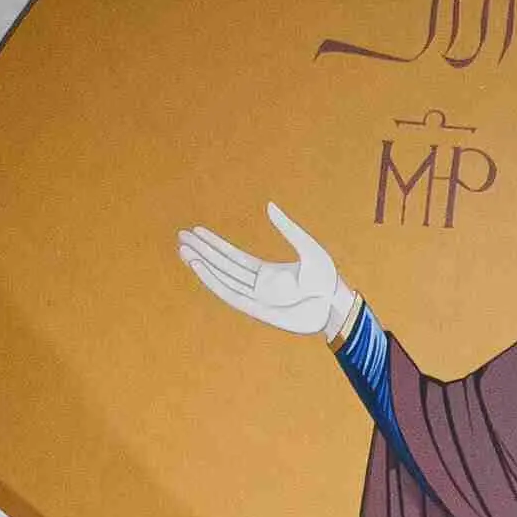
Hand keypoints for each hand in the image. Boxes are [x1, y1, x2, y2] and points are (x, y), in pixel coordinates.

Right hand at [178, 205, 354, 339]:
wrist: (335, 303)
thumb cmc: (326, 279)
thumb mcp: (307, 246)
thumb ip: (288, 228)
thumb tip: (269, 206)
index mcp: (267, 273)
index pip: (233, 257)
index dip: (215, 245)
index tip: (197, 232)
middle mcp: (258, 286)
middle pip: (222, 266)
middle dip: (202, 252)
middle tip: (181, 237)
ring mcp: (256, 298)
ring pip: (222, 280)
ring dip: (202, 266)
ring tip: (184, 251)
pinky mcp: (258, 310)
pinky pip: (230, 295)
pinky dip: (213, 282)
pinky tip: (200, 268)